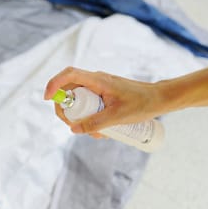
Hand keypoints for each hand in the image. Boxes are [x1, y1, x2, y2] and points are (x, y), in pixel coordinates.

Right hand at [44, 66, 162, 134]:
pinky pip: (89, 104)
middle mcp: (96, 80)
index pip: (68, 75)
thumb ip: (95, 123)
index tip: (47, 99)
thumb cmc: (142, 104)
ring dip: (81, 117)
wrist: (160, 99)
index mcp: (97, 80)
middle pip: (69, 90)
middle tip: (74, 126)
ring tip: (97, 133)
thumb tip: (73, 129)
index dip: (54, 84)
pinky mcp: (104, 94)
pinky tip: (103, 131)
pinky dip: (90, 117)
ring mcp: (99, 87)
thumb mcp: (117, 117)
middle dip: (67, 110)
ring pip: (79, 100)